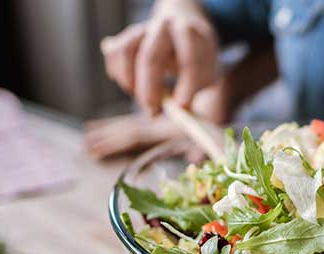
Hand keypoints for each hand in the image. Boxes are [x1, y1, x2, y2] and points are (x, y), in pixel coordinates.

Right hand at [87, 44, 278, 159]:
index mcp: (192, 33)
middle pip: (150, 55)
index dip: (187, 84)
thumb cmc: (198, 59)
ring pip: (126, 52)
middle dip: (150, 89)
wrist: (183, 29)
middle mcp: (165, 27)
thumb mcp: (209, 77)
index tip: (184, 105)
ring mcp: (143, 29)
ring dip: (130, 82)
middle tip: (153, 113)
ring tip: (145, 100)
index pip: (190, 58)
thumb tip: (197, 157)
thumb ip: (204, 106)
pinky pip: (114, 55)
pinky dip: (119, 75)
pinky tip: (133, 88)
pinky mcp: (126, 37)